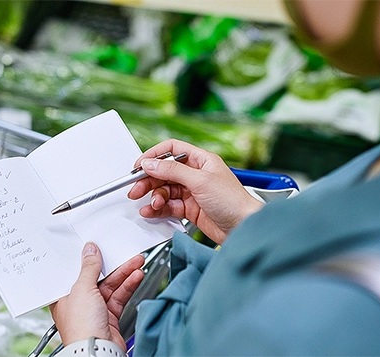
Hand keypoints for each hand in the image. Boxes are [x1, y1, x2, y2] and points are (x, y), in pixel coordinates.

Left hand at [50, 242, 144, 349]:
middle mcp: (79, 303)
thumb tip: (89, 251)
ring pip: (112, 287)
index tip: (99, 248)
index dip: (88, 260)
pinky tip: (136, 277)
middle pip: (97, 278)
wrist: (98, 350)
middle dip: (114, 266)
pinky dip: (128, 286)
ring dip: (125, 274)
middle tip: (126, 254)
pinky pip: (120, 296)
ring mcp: (95, 310)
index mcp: (64, 296)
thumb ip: (89, 268)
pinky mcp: (110, 317)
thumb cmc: (80, 327)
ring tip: (137, 262)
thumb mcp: (82, 289)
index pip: (77, 272)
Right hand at [128, 139, 263, 244]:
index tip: (139, 166)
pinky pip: (169, 206)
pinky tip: (152, 211)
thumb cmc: (234, 201)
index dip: (154, 156)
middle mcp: (196, 174)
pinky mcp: (191, 209)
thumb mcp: (200, 181)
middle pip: (165, 172)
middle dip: (149, 180)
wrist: (244, 228)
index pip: (171, 151)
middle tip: (136, 189)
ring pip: (165, 190)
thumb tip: (151, 163)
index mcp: (201, 160)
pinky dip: (158, 209)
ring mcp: (193, 192)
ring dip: (154, 196)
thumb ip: (173, 171)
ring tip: (152, 204)